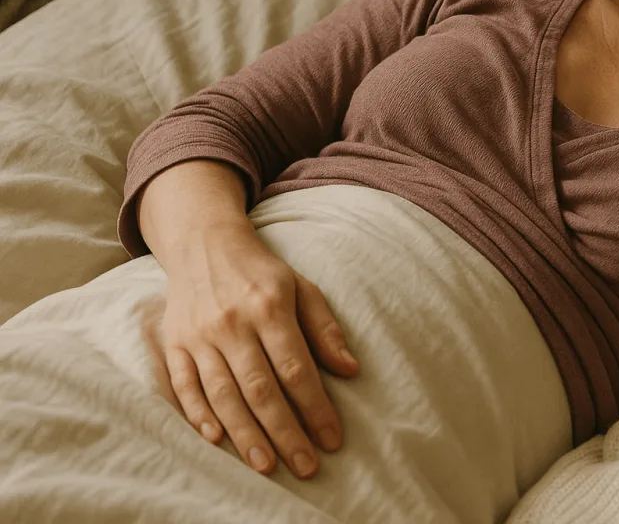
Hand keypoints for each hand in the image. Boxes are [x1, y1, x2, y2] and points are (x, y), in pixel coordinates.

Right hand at [160, 221, 359, 478]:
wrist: (204, 245)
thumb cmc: (262, 274)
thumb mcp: (302, 289)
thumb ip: (325, 330)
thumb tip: (351, 370)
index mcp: (270, 307)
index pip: (296, 368)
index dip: (315, 407)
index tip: (331, 439)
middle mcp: (233, 323)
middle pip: (260, 389)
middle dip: (285, 432)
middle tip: (305, 466)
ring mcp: (200, 335)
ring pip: (223, 394)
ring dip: (245, 434)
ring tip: (267, 465)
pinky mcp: (174, 344)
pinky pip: (185, 386)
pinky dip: (200, 415)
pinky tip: (218, 440)